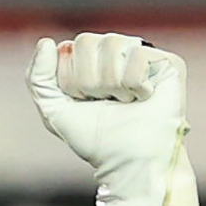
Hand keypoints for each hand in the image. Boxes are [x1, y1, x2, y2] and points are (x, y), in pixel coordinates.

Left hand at [27, 33, 205, 205]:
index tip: (83, 102)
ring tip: (124, 101)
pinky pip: (138, 56)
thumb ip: (38, 78)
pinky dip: (136, 85)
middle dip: (88, 82)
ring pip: (112, 44)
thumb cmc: (95, 139)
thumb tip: (46, 42)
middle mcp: (115, 50)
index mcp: (88, 58)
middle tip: (104, 102)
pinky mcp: (166, 61)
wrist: (128, 163)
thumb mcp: (54, 111)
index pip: (66, 49)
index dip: (70, 82)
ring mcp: (140, 53)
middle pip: (86, 42)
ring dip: (112, 84)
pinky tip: (144, 97)